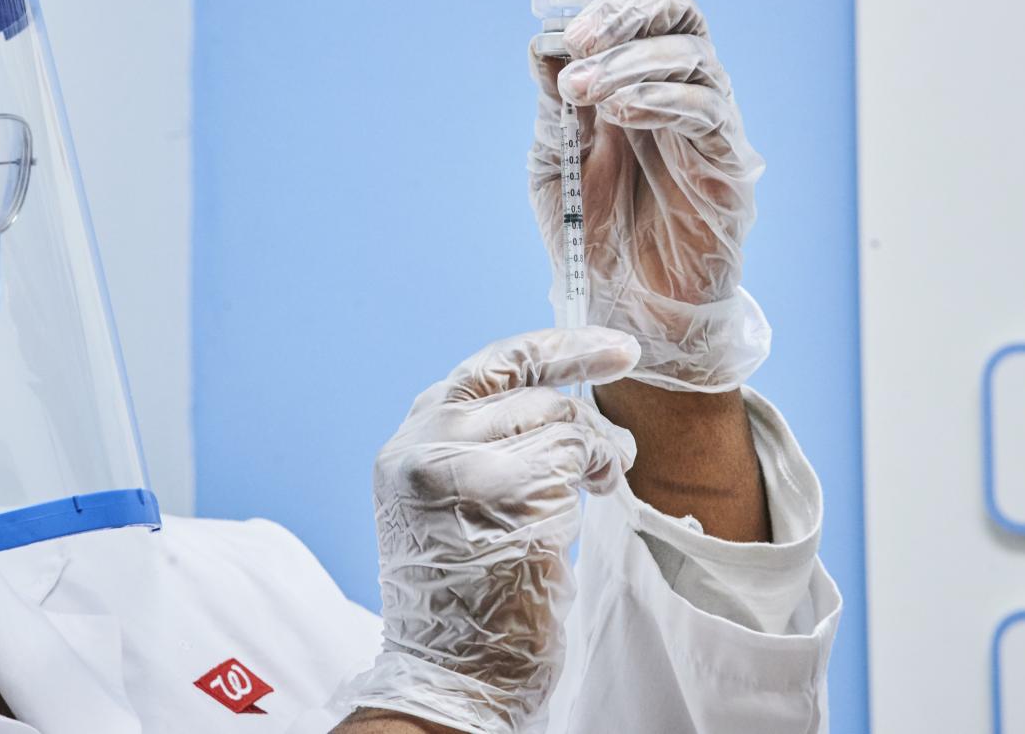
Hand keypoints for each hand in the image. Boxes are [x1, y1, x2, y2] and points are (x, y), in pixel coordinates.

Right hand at [332, 328, 638, 733]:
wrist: (451, 677)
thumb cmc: (466, 598)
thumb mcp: (453, 502)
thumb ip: (484, 443)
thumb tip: (555, 397)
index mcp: (410, 442)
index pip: (490, 366)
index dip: (557, 349)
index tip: (612, 348)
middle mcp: (423, 444)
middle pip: (532, 390)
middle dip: (585, 417)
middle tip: (614, 454)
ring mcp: (459, 466)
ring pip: (560, 421)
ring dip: (595, 453)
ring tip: (597, 487)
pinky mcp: (502, 497)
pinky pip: (573, 460)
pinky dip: (593, 480)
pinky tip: (586, 508)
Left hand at [529, 0, 769, 391]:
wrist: (627, 306)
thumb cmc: (592, 225)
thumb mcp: (554, 153)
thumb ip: (552, 95)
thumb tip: (543, 36)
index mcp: (627, 65)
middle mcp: (673, 77)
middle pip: (668, 2)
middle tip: (575, 29)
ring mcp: (707, 114)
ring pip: (687, 48)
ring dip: (630, 56)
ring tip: (581, 86)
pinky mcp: (729, 159)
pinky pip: (704, 108)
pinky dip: (659, 96)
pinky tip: (620, 108)